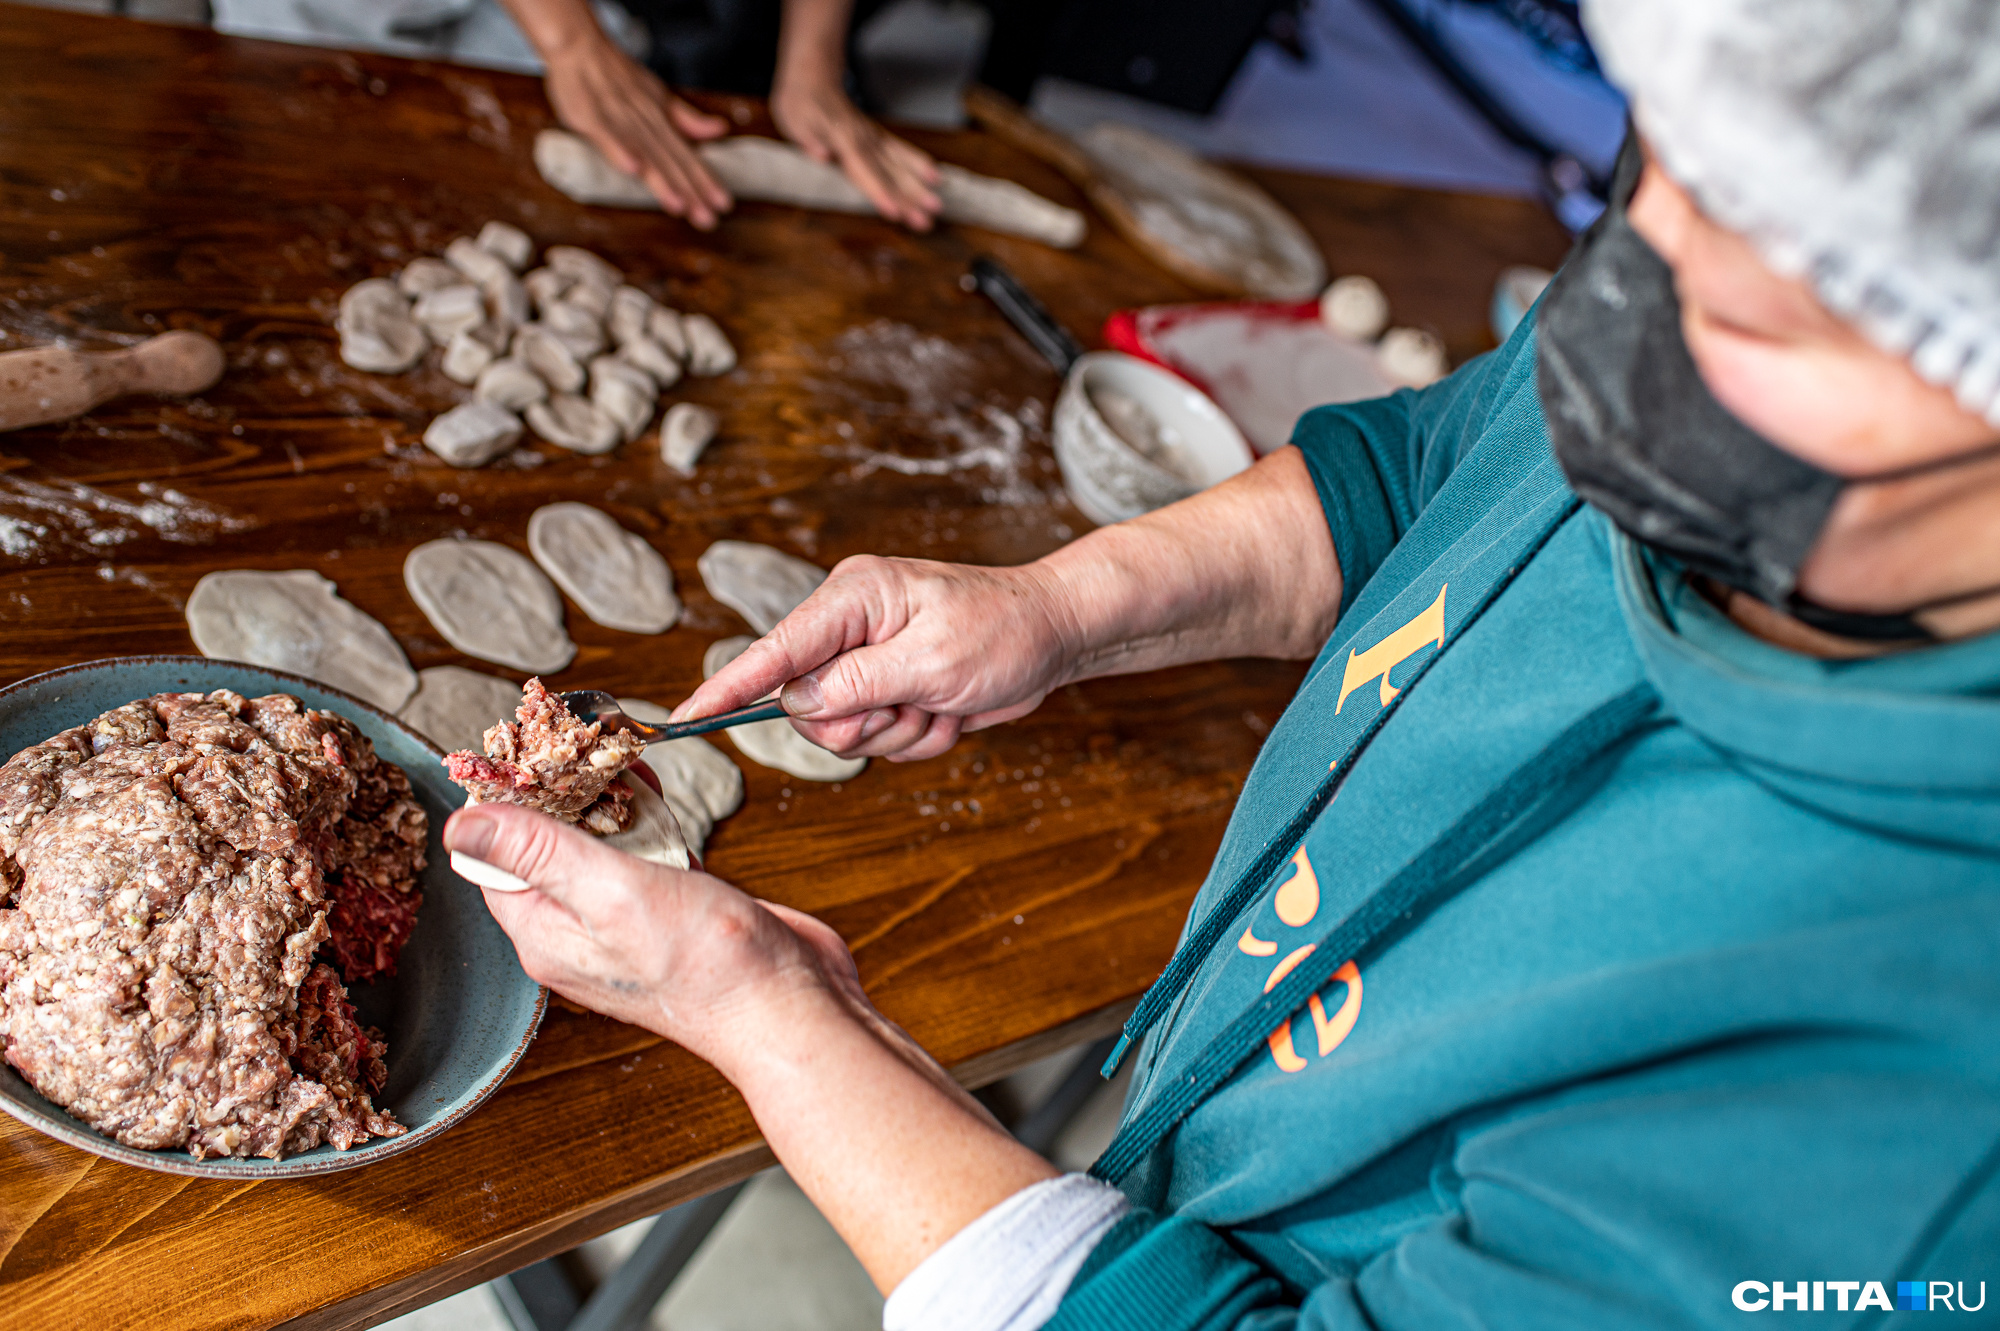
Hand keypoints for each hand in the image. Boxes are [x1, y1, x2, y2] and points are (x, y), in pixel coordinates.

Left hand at [447, 802, 1000, 1125]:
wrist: (792, 1008)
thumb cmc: (710, 964)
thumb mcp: (613, 893)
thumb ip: (539, 852)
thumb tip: (460, 823)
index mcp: (546, 934)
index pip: (495, 858)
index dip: (503, 801)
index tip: (525, 750)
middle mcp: (577, 931)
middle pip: (543, 845)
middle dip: (557, 790)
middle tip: (577, 741)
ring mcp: (625, 922)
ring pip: (595, 844)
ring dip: (604, 799)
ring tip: (616, 756)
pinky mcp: (670, 909)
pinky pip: (639, 853)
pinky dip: (644, 818)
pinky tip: (654, 792)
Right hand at [543, 33, 733, 228]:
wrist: (580, 46)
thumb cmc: (619, 75)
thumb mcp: (658, 95)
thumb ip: (685, 118)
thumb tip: (720, 130)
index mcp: (660, 119)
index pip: (686, 155)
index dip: (704, 180)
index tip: (723, 205)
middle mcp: (645, 121)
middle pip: (670, 160)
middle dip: (689, 190)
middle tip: (707, 219)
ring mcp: (619, 119)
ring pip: (644, 153)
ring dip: (661, 179)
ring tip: (679, 205)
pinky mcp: (592, 117)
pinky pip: (608, 135)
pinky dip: (620, 151)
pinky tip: (633, 170)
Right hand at [673, 555, 1081, 761]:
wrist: (1056, 637)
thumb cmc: (1005, 631)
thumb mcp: (933, 660)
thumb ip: (858, 684)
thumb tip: (794, 702)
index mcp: (853, 597)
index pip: (774, 651)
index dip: (728, 688)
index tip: (685, 720)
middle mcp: (851, 626)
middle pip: (807, 707)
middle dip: (863, 725)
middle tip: (913, 706)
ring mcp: (869, 660)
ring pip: (845, 732)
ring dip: (898, 733)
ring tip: (940, 703)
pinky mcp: (889, 689)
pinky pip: (881, 739)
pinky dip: (918, 737)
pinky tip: (948, 710)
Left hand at [771, 76, 941, 229]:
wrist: (813, 78)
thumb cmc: (800, 103)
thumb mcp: (795, 120)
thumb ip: (810, 139)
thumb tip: (823, 156)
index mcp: (843, 139)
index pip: (864, 170)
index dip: (880, 192)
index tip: (894, 211)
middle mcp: (864, 139)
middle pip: (889, 173)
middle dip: (909, 198)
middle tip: (927, 220)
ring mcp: (873, 137)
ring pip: (900, 165)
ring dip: (919, 186)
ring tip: (937, 205)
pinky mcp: (877, 137)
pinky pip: (901, 151)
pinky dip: (918, 163)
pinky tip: (935, 176)